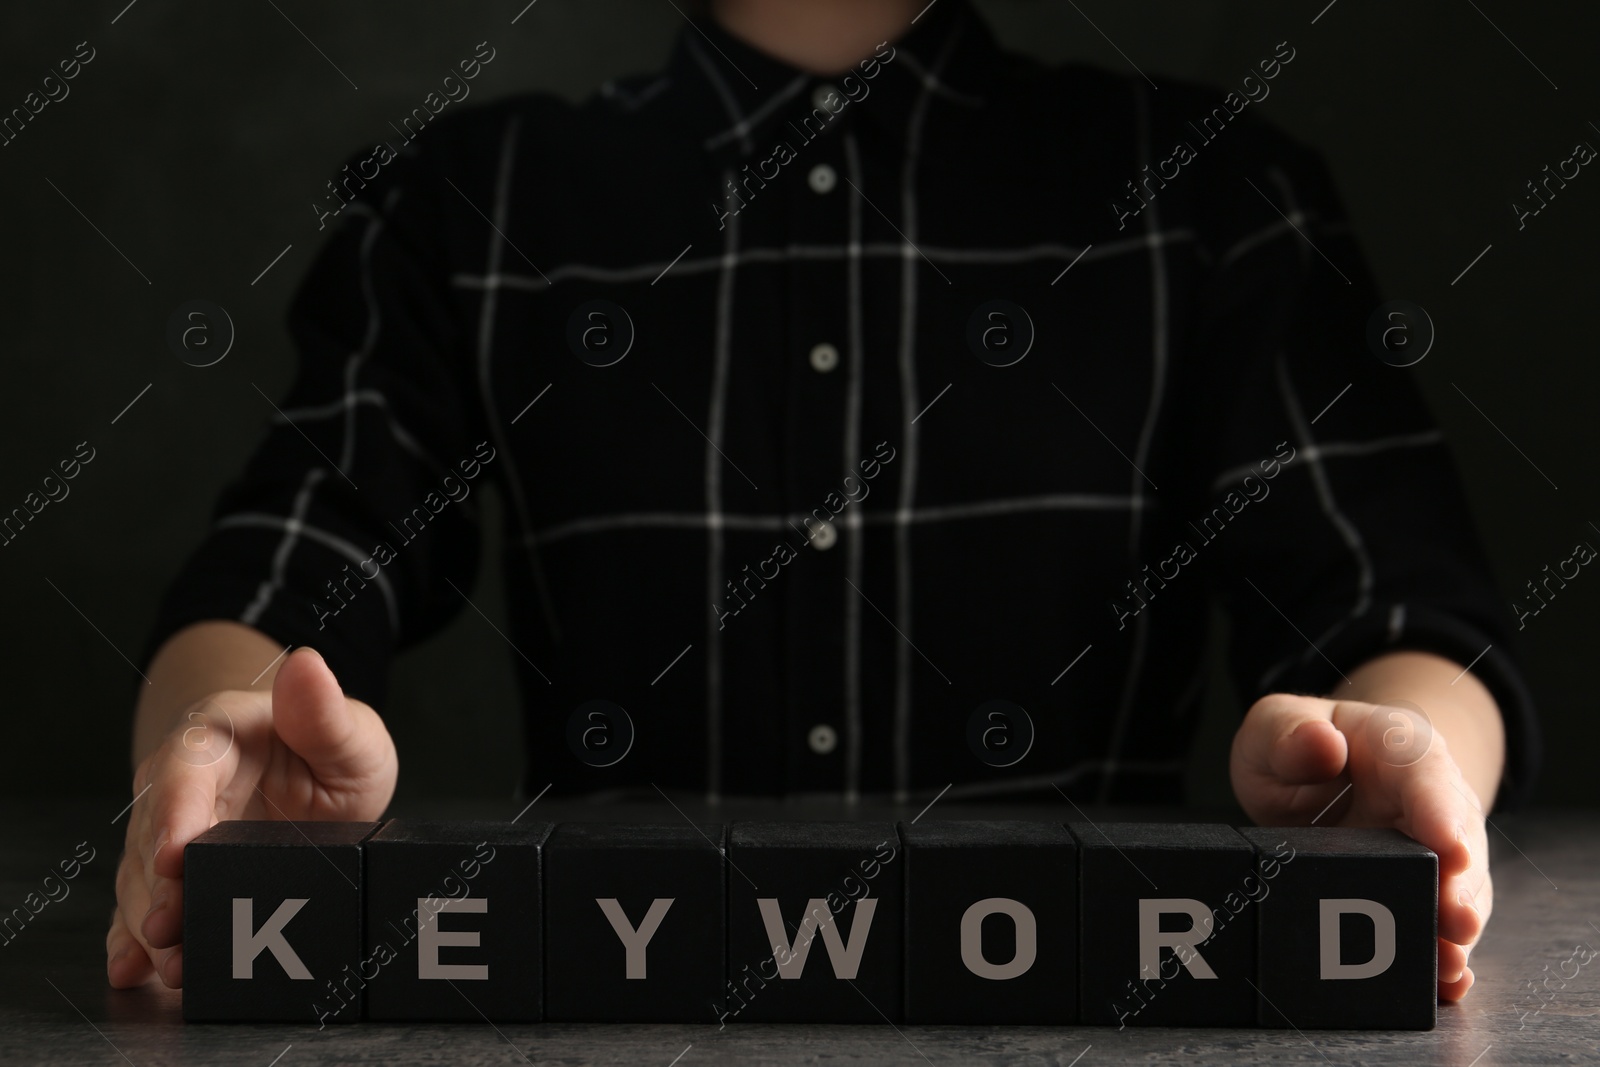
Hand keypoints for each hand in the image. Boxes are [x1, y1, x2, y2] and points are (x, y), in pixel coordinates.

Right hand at [107, 648, 396, 988]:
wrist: (311, 770)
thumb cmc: (326, 745)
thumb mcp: (349, 730)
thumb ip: (326, 710)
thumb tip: (308, 664)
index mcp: (216, 735)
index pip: (186, 770)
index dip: (177, 812)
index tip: (176, 854)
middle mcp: (180, 783)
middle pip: (155, 834)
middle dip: (160, 886)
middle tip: (170, 929)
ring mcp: (172, 831)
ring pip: (145, 877)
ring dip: (151, 923)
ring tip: (172, 966)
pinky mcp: (174, 873)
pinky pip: (145, 905)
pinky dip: (135, 939)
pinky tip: (132, 969)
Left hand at [1231, 692, 1489, 1000]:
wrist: (1316, 771)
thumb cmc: (1301, 746)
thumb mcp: (1279, 723)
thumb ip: (1290, 731)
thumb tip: (1321, 744)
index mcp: (1403, 751)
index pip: (1428, 776)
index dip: (1442, 814)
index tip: (1451, 850)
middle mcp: (1431, 803)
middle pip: (1457, 843)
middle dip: (1459, 886)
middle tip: (1456, 923)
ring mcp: (1432, 852)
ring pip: (1458, 891)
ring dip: (1454, 930)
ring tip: (1448, 964)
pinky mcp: (1421, 892)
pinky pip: (1438, 924)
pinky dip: (1441, 954)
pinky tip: (1444, 984)